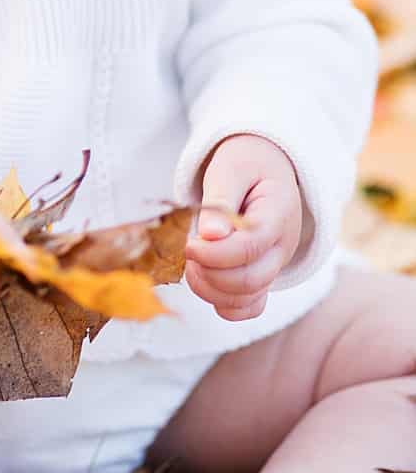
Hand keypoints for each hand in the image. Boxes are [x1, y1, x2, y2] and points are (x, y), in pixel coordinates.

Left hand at [184, 134, 303, 320]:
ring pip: (247, 298)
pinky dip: (224, 304)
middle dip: (209, 273)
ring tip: (192, 264)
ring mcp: (275, 265)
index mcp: (278, 214)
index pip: (250, 248)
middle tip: (188, 251)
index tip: (189, 244)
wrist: (265, 166)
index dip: (214, 253)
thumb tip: (209, 235)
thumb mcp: (230, 169)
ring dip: (211, 289)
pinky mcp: (263, 276)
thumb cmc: (245, 165)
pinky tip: (205, 281)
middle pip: (249, 280)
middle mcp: (283, 246)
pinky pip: (250, 308)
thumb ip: (220, 201)